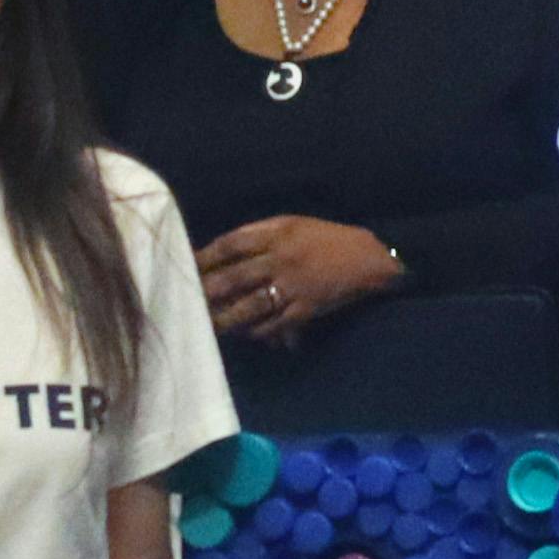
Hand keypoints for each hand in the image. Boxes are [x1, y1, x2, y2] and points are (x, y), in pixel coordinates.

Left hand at [196, 215, 404, 345]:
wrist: (370, 259)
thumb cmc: (327, 239)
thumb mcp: (293, 224)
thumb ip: (260, 235)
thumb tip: (223, 254)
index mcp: (277, 233)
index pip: (231, 244)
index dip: (205, 256)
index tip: (188, 265)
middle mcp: (282, 259)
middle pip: (235, 277)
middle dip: (208, 291)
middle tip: (189, 300)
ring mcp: (294, 286)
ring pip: (250, 305)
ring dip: (227, 318)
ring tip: (209, 326)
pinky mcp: (307, 308)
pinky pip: (275, 323)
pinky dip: (258, 331)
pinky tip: (246, 334)